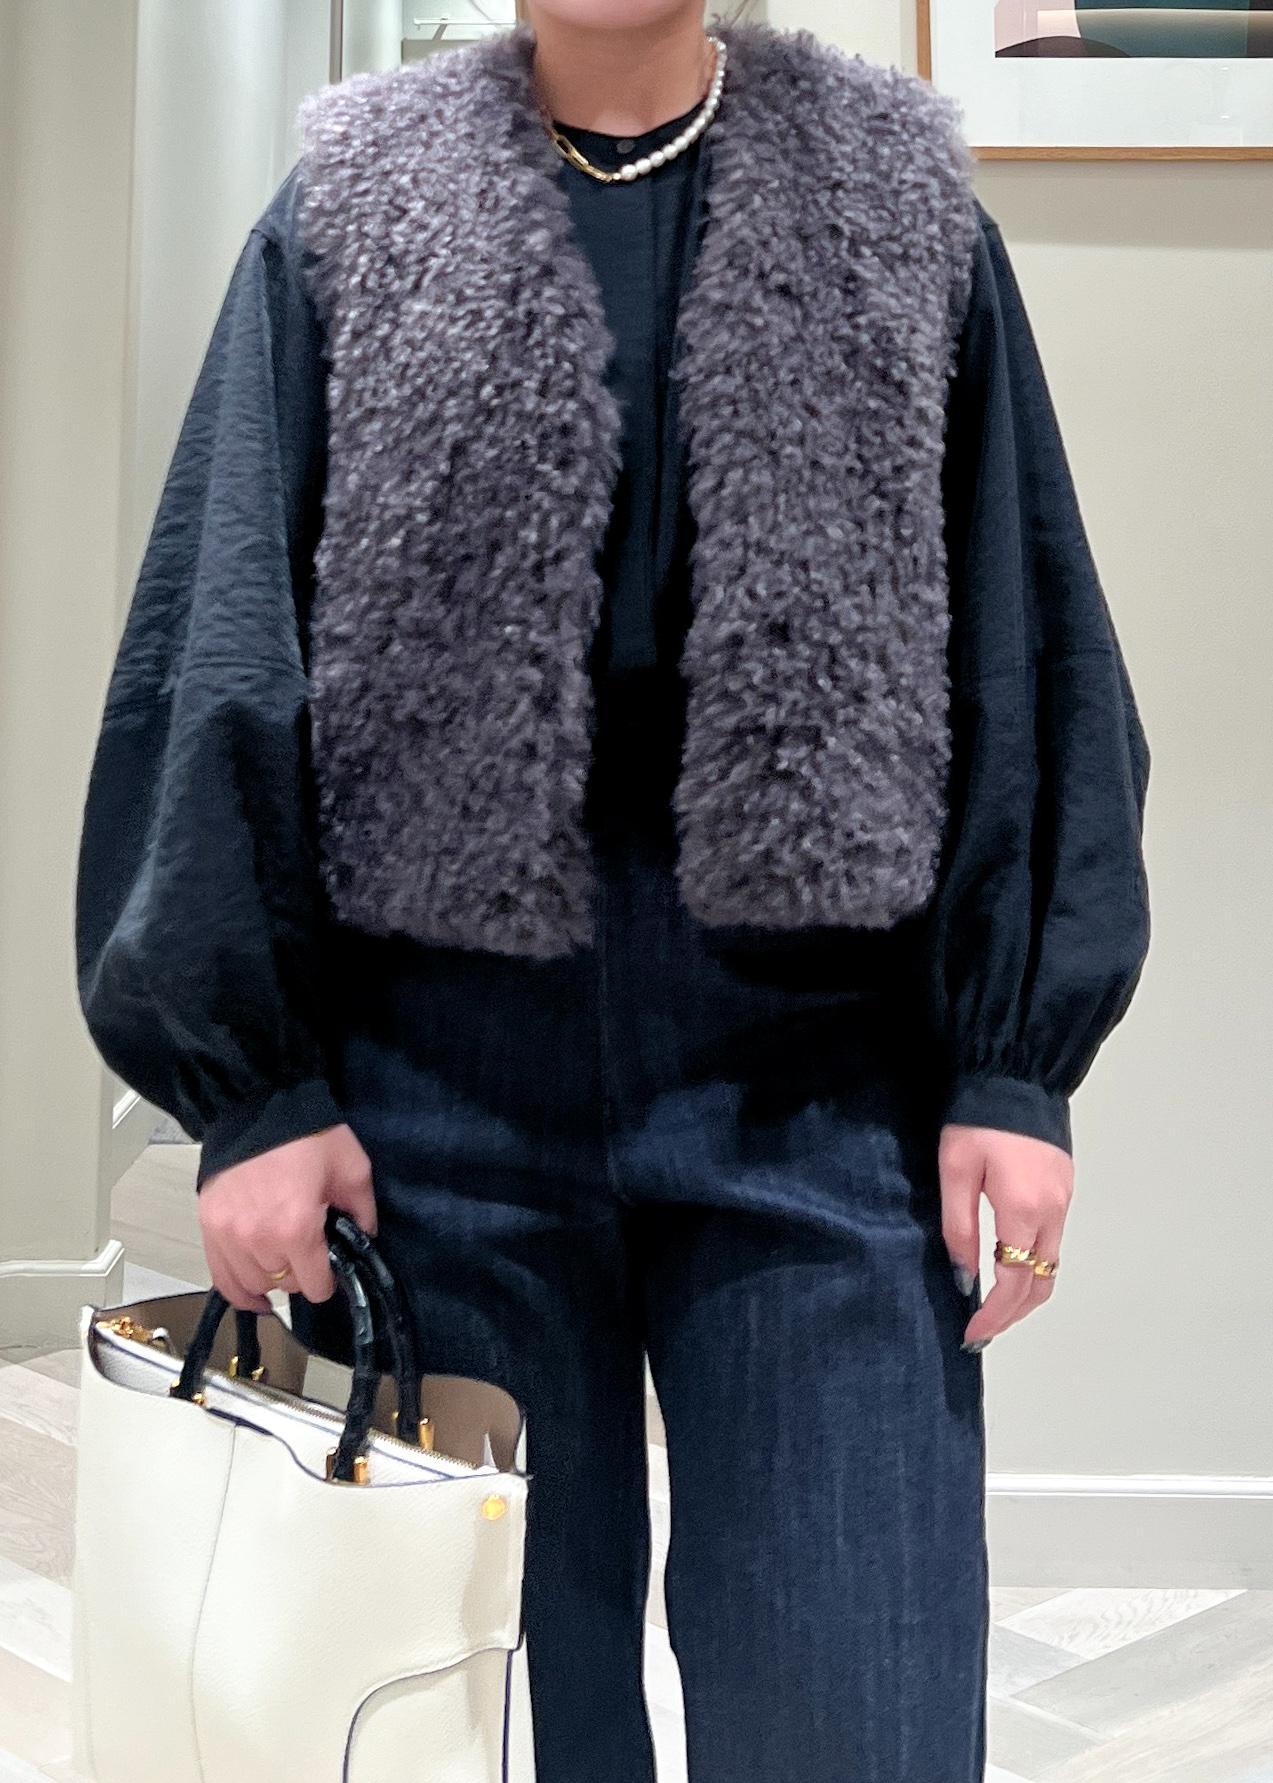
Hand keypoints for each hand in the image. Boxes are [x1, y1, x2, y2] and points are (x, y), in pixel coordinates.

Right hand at [197, 1124, 377, 1311]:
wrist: (259, 1105)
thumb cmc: (308, 1135)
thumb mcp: (352, 1169)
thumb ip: (363, 1213)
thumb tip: (364, 1239)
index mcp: (297, 1230)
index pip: (315, 1286)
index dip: (328, 1280)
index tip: (331, 1267)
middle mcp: (258, 1241)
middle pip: (286, 1285)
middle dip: (302, 1272)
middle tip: (309, 1249)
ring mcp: (228, 1236)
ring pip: (254, 1284)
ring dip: (272, 1277)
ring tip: (283, 1260)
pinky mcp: (209, 1227)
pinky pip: (221, 1278)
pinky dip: (239, 1291)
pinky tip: (255, 1294)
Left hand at [939, 1124, 1072, 1348]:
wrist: (1016, 1074)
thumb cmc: (978, 1119)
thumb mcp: (955, 1172)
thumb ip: (961, 1228)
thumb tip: (964, 1277)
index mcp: (1024, 1210)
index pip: (1014, 1283)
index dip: (994, 1314)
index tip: (972, 1333)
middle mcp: (1052, 1212)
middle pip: (1040, 1284)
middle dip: (1012, 1314)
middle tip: (981, 1329)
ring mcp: (1063, 1201)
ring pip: (1051, 1266)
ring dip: (1025, 1293)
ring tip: (993, 1306)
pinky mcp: (1064, 1188)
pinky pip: (1053, 1243)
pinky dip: (1033, 1266)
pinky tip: (1008, 1267)